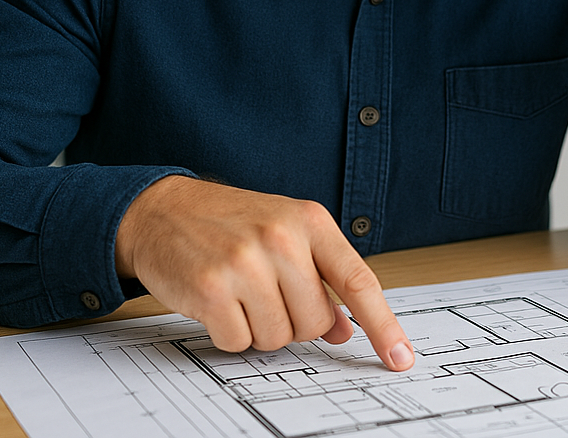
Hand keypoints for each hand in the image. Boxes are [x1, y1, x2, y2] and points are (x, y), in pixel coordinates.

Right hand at [115, 175, 414, 368]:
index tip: (401, 357)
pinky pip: (238, 343)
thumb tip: (345, 330)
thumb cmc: (231, 222)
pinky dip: (229, 333)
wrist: (166, 209)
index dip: (383, 325)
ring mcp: (246, 262)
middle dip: (294, 322)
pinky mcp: (211, 288)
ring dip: (259, 328)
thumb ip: (320, 276)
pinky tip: (218, 300)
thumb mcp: (285, 233)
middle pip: (315, 322)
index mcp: (310, 221)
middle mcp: (282, 237)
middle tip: (267, 294)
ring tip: (240, 292)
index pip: (358, 280)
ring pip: (277, 338)